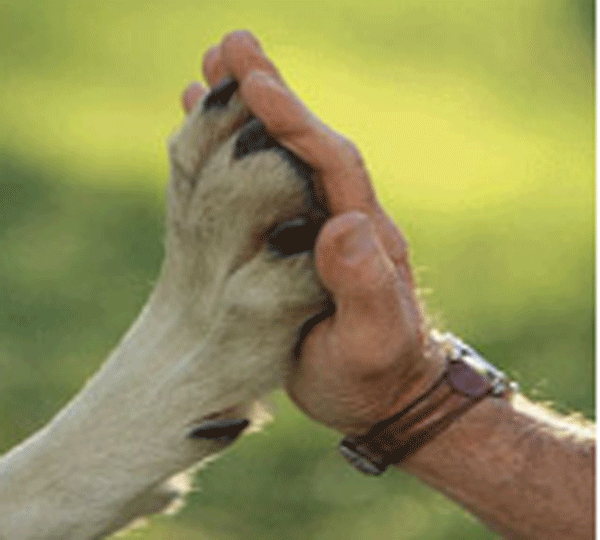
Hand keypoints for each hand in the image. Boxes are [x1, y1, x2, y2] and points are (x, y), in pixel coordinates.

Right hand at [183, 31, 445, 434]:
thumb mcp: (374, 339)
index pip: (330, 161)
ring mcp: (316, 227)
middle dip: (267, 93)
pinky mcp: (295, 243)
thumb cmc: (375, 373)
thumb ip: (364, 286)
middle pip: (305, 142)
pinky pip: (264, 187)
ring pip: (280, 157)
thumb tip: (344, 226)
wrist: (380, 390)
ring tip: (209, 73)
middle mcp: (340, 217)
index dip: (292, 120)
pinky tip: (209, 135)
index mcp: (363, 232)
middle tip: (227, 44)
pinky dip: (237, 156)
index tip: (253, 79)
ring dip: (247, 114)